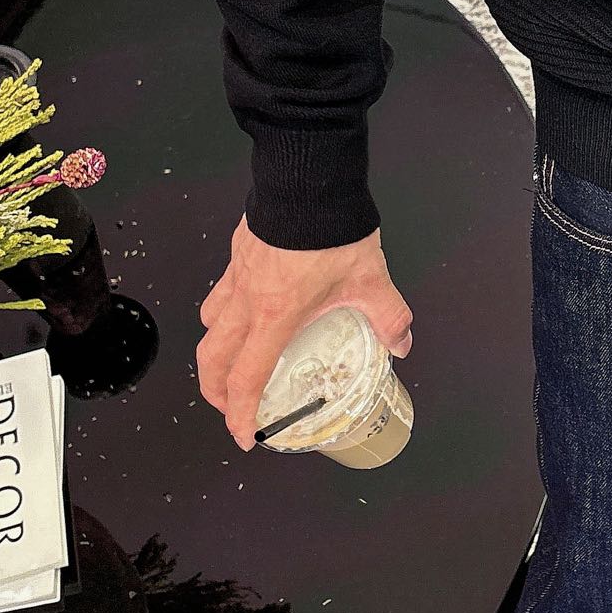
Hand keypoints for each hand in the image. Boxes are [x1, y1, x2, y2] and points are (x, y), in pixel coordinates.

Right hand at [197, 217, 411, 451]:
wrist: (308, 178)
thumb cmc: (331, 227)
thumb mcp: (371, 280)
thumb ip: (388, 316)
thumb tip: (402, 343)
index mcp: (275, 316)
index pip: (246, 379)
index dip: (239, 413)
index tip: (244, 435)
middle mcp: (247, 301)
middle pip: (212, 358)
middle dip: (215, 391)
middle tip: (229, 407)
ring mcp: (237, 275)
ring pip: (209, 323)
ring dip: (214, 351)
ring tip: (230, 363)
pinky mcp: (238, 253)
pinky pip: (220, 292)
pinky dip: (223, 312)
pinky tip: (246, 310)